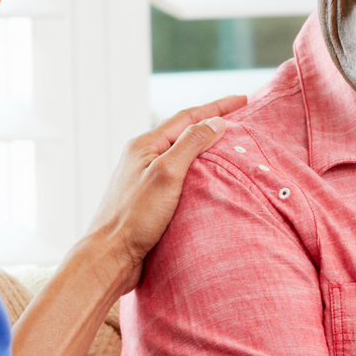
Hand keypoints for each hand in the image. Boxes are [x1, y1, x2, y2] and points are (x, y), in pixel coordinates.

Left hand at [87, 96, 246, 292]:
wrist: (111, 255)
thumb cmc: (135, 216)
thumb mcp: (167, 174)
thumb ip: (191, 144)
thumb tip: (216, 122)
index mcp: (145, 145)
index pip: (188, 117)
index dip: (218, 107)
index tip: (244, 100)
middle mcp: (144, 157)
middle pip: (184, 132)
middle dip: (213, 122)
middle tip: (241, 117)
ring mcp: (146, 177)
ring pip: (182, 154)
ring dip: (206, 146)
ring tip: (230, 143)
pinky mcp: (150, 199)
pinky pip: (180, 174)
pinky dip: (199, 168)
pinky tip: (210, 176)